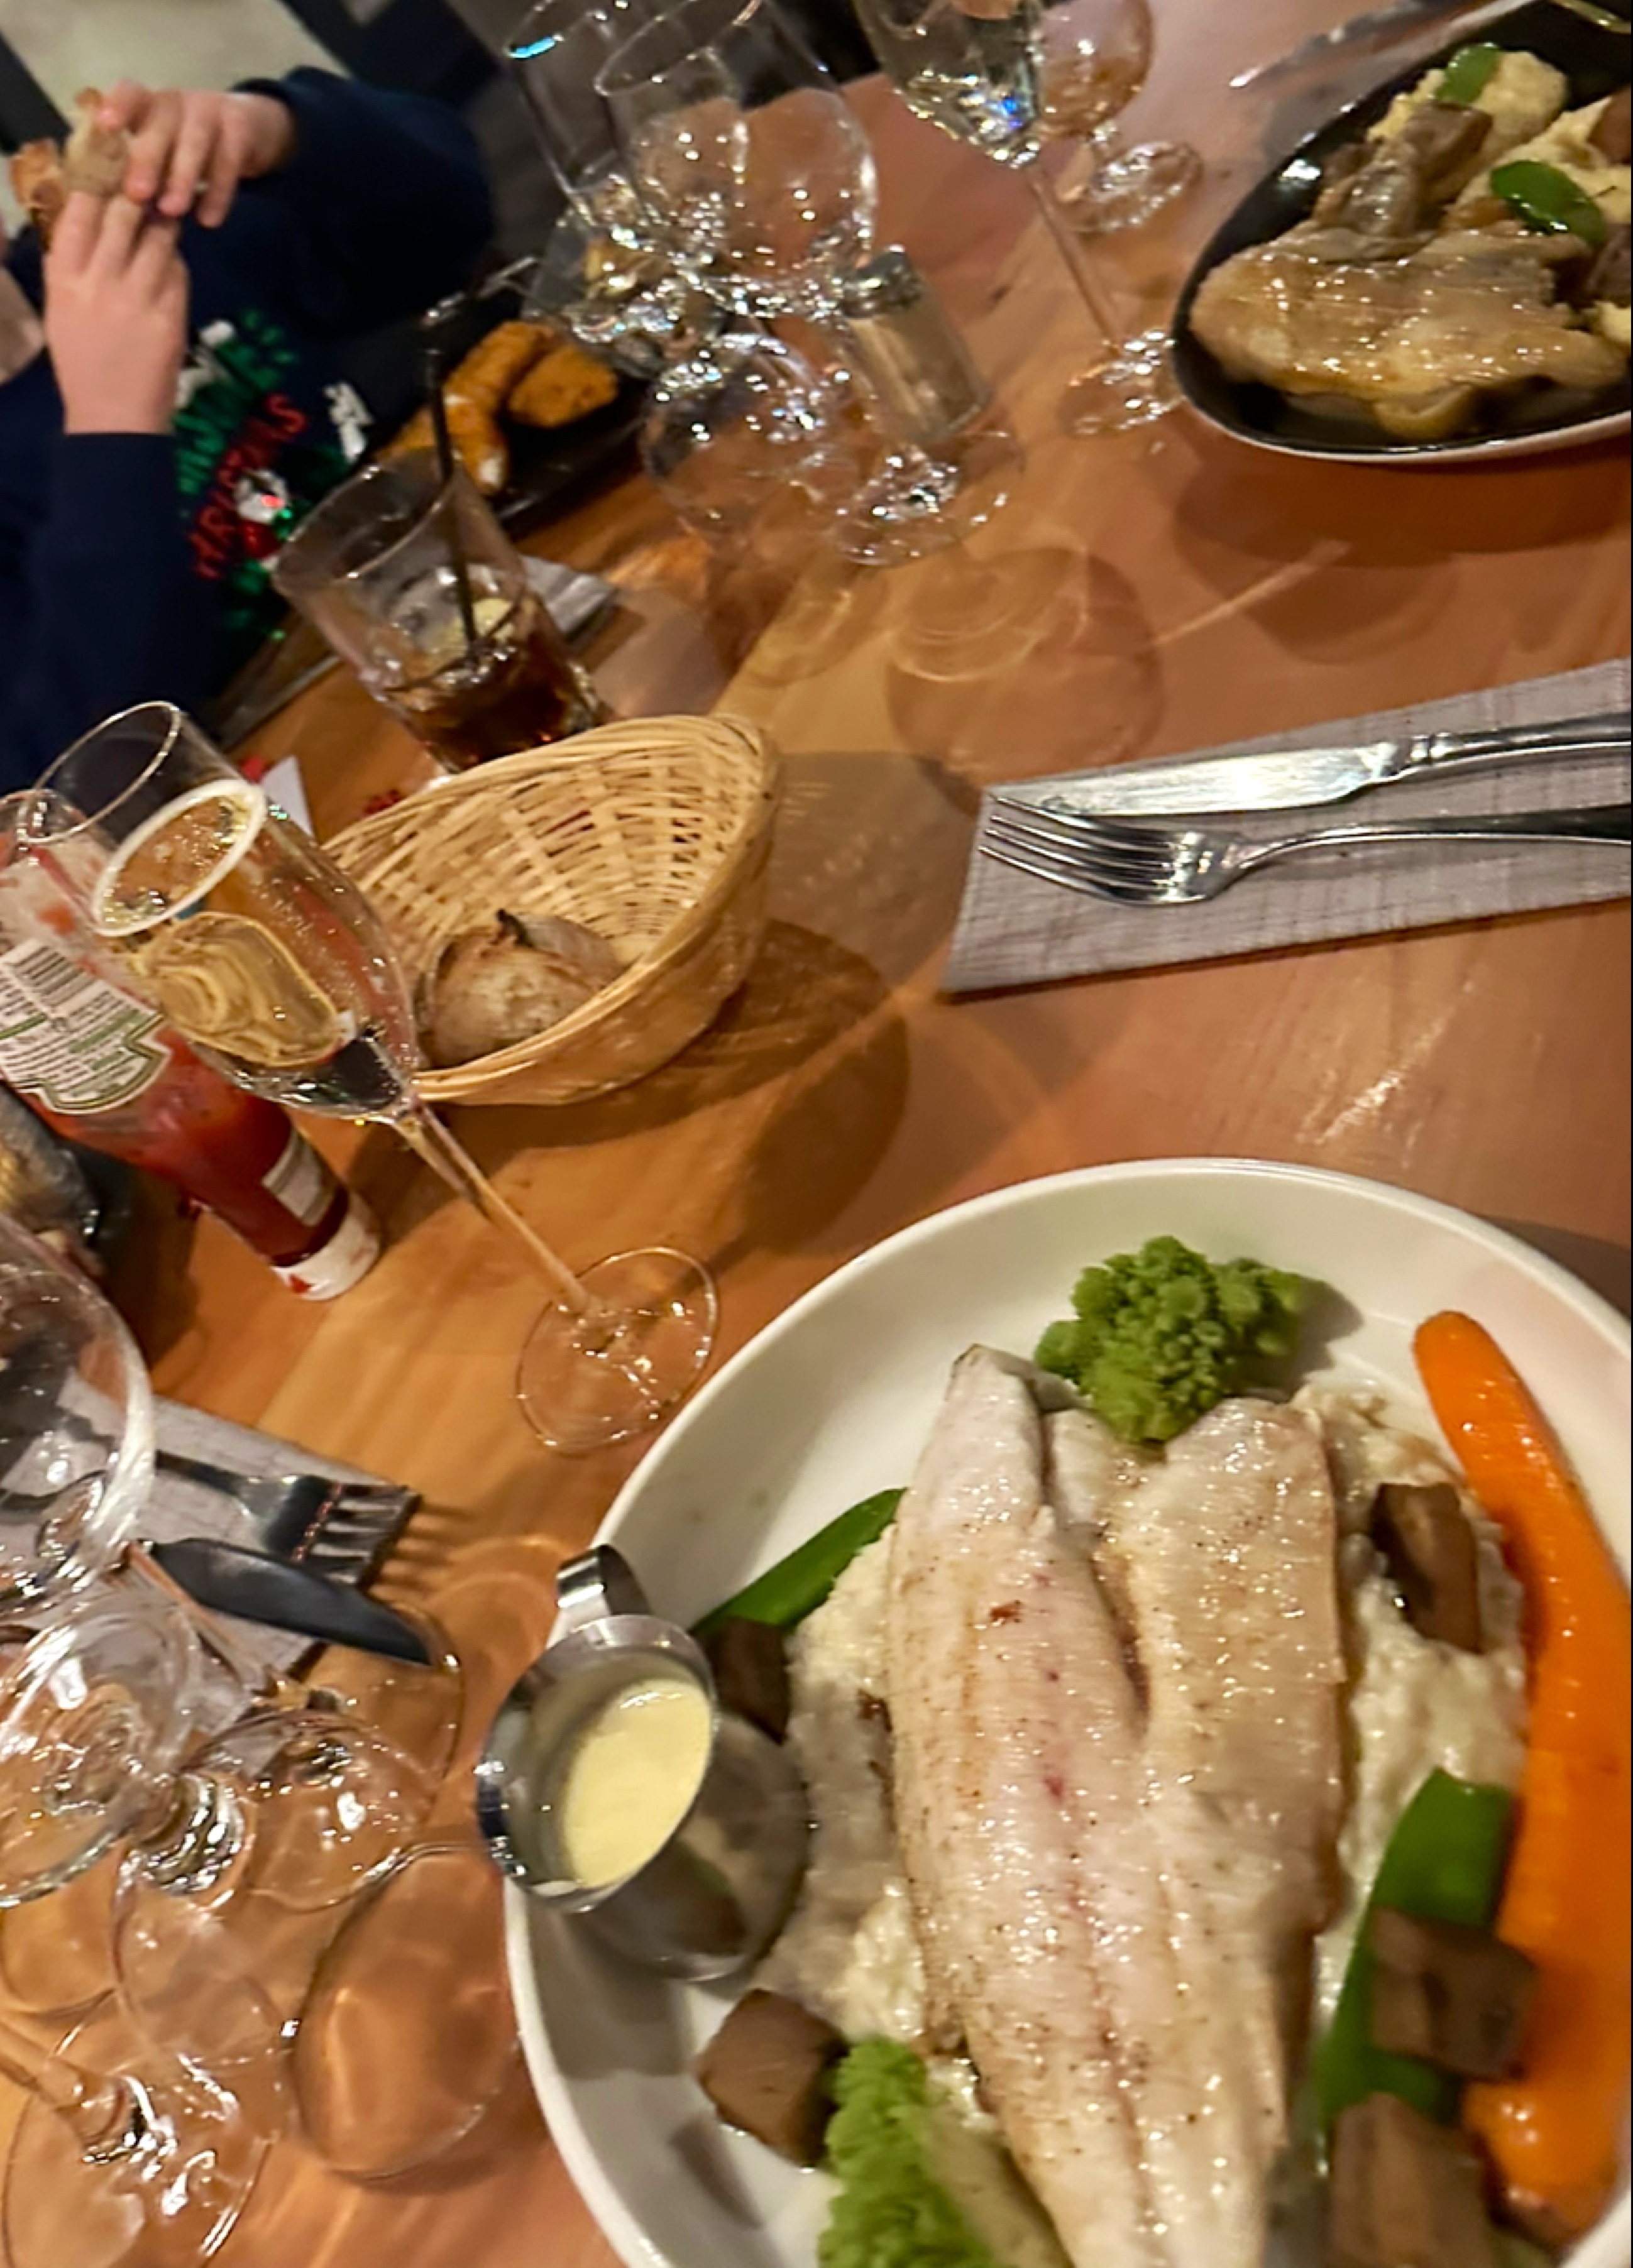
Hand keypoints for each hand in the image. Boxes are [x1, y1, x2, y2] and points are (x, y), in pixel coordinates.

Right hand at [44, 194, 188, 434]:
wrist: (114, 419)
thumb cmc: (84, 365)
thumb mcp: (61, 311)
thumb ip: (69, 266)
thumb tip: (84, 217)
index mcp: (63, 279)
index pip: (79, 211)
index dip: (97, 185)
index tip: (109, 173)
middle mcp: (98, 282)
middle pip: (121, 215)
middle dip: (137, 195)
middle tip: (149, 185)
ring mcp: (136, 298)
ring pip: (156, 238)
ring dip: (163, 223)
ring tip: (166, 216)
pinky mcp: (169, 316)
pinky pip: (177, 271)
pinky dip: (176, 261)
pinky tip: (172, 262)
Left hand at [98, 82, 297, 228]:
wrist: (245, 132)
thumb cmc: (182, 150)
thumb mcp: (158, 153)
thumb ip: (137, 169)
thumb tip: (110, 207)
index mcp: (148, 105)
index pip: (131, 95)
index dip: (119, 106)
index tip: (106, 125)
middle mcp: (176, 103)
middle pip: (159, 124)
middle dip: (147, 158)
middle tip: (137, 194)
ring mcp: (210, 112)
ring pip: (194, 142)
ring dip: (182, 177)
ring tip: (172, 210)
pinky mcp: (239, 130)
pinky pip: (228, 162)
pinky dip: (218, 193)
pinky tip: (208, 220)